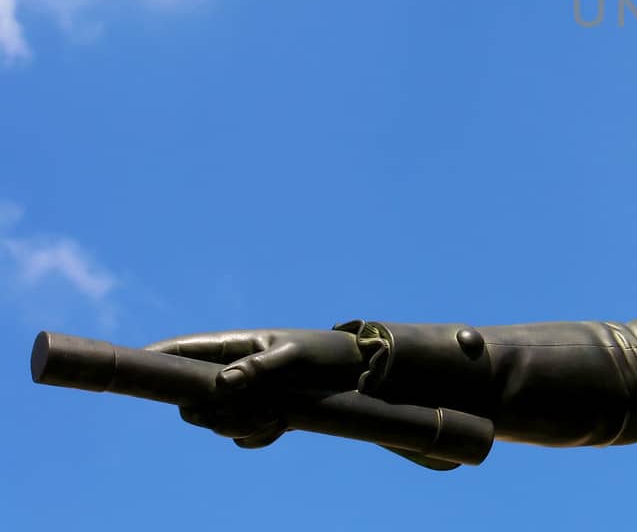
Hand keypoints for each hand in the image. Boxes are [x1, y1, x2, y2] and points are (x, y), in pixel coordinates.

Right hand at [147, 326, 369, 447]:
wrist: (356, 372)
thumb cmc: (323, 353)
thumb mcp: (293, 356)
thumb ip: (258, 367)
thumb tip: (222, 383)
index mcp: (234, 345)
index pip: (183, 349)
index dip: (155, 358)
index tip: (133, 365)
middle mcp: (232, 371)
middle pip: (189, 399)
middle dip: (207, 413)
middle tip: (238, 413)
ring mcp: (244, 395)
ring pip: (214, 421)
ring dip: (239, 425)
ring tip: (274, 415)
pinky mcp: (260, 415)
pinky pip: (241, 436)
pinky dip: (257, 435)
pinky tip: (282, 423)